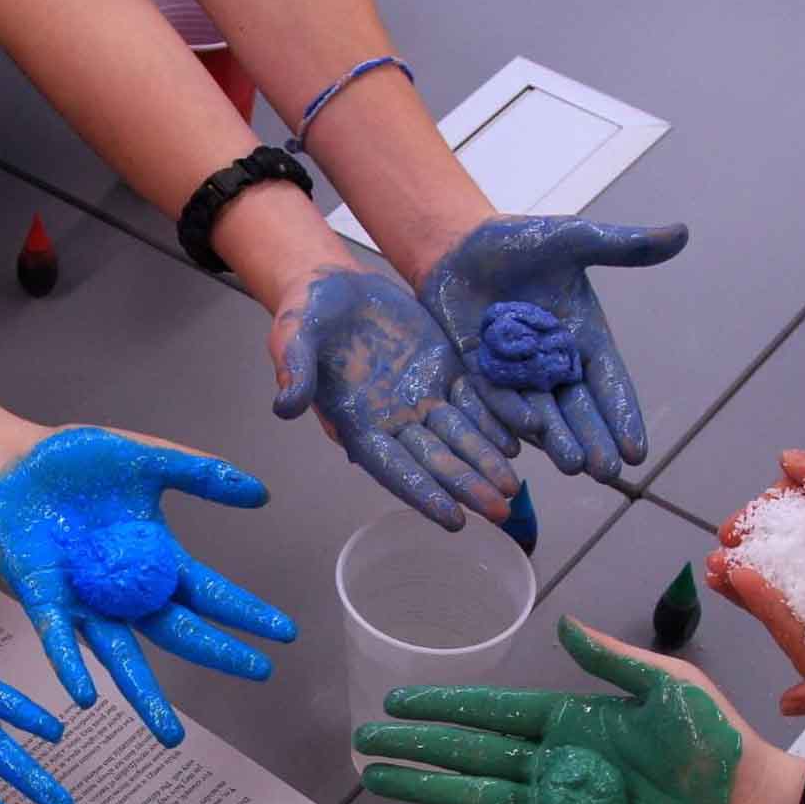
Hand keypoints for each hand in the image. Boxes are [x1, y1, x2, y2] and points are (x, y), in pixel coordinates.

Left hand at [0, 427, 296, 745]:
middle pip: (177, 631)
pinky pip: (60, 640)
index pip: (207, 592)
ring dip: (144, 695)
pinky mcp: (44, 601)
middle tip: (259, 671)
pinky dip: (71, 666)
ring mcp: (86, 601)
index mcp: (154, 556)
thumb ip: (199, 473)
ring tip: (168, 734)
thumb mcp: (145, 458)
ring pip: (121, 658)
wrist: (8, 463)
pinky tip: (86, 696)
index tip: (283, 633)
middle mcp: (125, 588)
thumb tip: (259, 493)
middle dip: (219, 652)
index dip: (243, 612)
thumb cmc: (70, 462)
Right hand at [269, 265, 519, 529]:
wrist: (333, 284)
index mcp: (357, 421)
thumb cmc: (306, 313)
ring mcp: (421, 395)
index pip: (394, 467)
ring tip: (513, 487)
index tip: (452, 519)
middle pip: (435, 460)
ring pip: (460, 435)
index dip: (423, 493)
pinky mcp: (443, 368)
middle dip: (466, 485)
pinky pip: (474, 399)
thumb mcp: (292, 336)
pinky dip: (495, 419)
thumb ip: (293, 371)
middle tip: (500, 512)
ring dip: (486, 461)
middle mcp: (394, 419)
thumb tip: (285, 408)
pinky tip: (519, 438)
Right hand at [357, 615, 798, 803]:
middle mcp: (555, 765)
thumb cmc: (717, 746)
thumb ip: (608, 659)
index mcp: (574, 721)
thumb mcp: (666, 685)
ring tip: (377, 782)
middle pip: (468, 755)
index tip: (398, 701)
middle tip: (366, 744)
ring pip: (473, 798)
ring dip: (424, 790)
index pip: (492, 713)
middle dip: (416, 749)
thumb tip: (562, 623)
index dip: (443, 707)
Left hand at [422, 216, 687, 481]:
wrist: (458, 247)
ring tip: (574, 466)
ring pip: (540, 414)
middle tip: (607, 473)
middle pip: (578, 410)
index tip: (638, 452)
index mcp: (583, 339)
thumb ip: (621, 246)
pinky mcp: (478, 376)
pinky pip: (494, 401)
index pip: (609, 384)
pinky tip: (521, 440)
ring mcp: (515, 374)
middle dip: (594, 440)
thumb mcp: (572, 240)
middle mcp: (553, 365)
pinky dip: (507, 418)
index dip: (623, 416)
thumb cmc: (520, 241)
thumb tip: (682, 233)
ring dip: (557, 440)